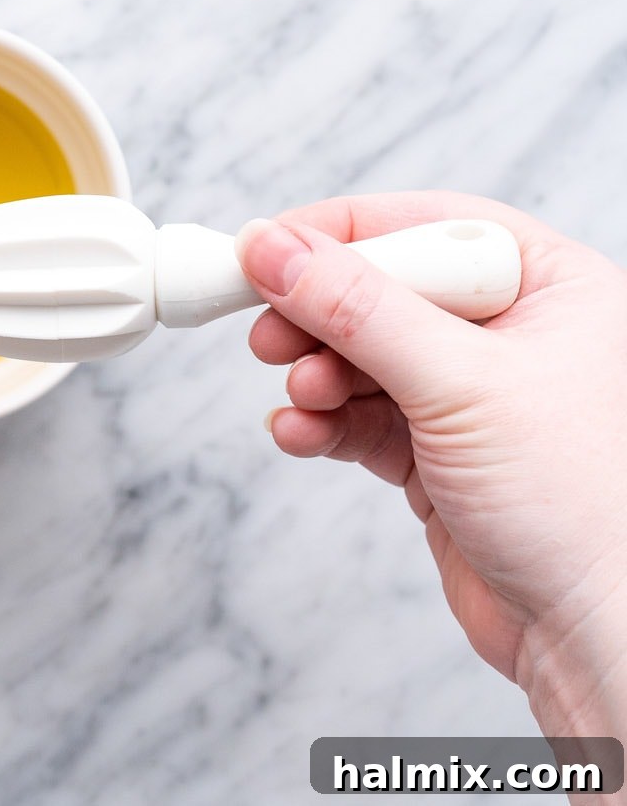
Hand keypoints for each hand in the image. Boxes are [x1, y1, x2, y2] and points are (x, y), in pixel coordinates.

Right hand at [235, 192, 626, 740]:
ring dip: (317, 376)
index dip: (343, 233)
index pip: (430, 229)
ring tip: (300, 397)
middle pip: (386, 292)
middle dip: (319, 315)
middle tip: (267, 332)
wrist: (594, 633)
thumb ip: (357, 308)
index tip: (267, 247)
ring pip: (365, 359)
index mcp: (552, 287)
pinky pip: (360, 418)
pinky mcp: (437, 455)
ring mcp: (472, 398)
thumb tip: (273, 249)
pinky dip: (323, 424)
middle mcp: (513, 334)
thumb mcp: (458, 382)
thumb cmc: (582, 506)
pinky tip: (300, 434)